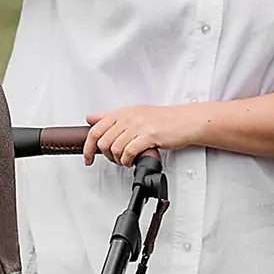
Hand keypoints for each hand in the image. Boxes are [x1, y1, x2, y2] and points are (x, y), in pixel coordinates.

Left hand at [83, 105, 198, 164]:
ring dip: (118, 160)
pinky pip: (129, 152)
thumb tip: (91, 118)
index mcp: (122, 112)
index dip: (88, 147)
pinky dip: (128, 161)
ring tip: (126, 160)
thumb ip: (111, 117)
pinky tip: (132, 160)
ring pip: (115, 149)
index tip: (88, 157)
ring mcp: (138, 126)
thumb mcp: (133, 114)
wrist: (185, 121)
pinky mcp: (149, 136)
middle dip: (106, 156)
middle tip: (115, 159)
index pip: (96, 130)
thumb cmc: (162, 119)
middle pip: (103, 142)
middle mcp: (128, 117)